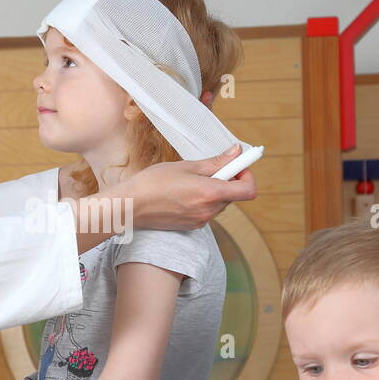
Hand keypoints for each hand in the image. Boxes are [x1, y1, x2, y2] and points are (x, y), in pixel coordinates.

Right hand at [120, 145, 257, 231]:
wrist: (130, 207)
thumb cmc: (153, 183)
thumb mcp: (186, 166)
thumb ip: (215, 162)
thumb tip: (236, 152)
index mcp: (210, 193)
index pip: (248, 190)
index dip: (247, 175)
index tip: (238, 165)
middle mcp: (209, 211)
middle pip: (233, 195)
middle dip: (227, 180)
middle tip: (208, 168)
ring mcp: (201, 221)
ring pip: (219, 203)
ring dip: (213, 191)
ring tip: (190, 181)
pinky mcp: (192, 227)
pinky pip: (206, 211)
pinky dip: (202, 201)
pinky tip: (182, 194)